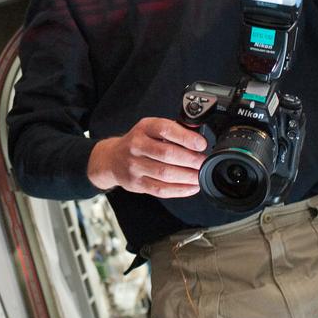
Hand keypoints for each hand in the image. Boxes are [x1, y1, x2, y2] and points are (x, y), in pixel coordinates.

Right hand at [87, 117, 206, 197]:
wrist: (113, 158)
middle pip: (167, 154)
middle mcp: (136, 145)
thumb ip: (172, 131)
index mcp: (144, 128)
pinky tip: (191, 187)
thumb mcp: (151, 128)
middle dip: (191, 160)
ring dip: (187, 176)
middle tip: (204, 163)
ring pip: (165, 173)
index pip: (166, 129)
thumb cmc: (139, 142)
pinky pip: (160, 189)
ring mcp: (134, 166)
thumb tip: (198, 138)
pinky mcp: (136, 183)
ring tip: (200, 176)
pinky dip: (179, 190)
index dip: (186, 138)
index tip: (201, 144)